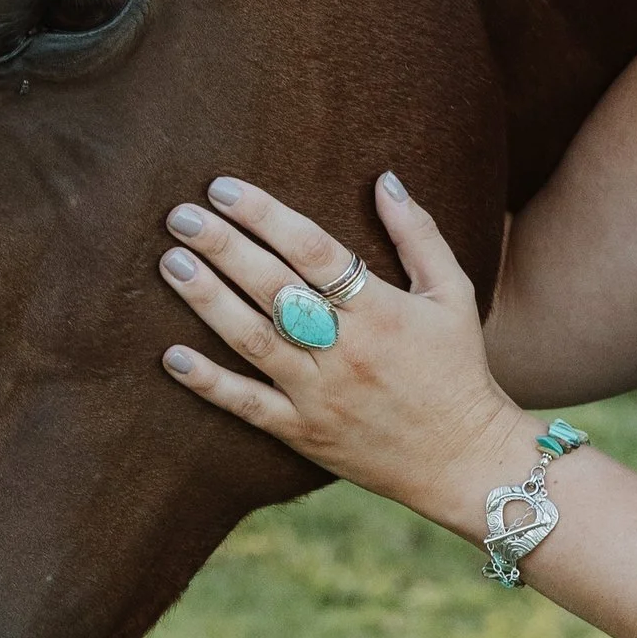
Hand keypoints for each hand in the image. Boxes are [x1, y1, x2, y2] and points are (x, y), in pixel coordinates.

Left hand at [157, 170, 533, 531]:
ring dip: (207, 300)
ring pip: (252, 339)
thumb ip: (418, 234)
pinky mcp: (304, 433)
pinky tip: (171, 356)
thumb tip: (384, 179)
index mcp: (381, 310)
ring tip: (172, 263)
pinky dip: (208, 383)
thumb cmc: (459, 369)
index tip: (222, 188)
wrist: (465, 458)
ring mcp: (321, 394)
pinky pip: (248, 406)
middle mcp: (346, 349)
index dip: (264, 214)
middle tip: (180, 215)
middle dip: (222, 246)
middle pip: (272, 287)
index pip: (312, 249)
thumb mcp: (453, 294)